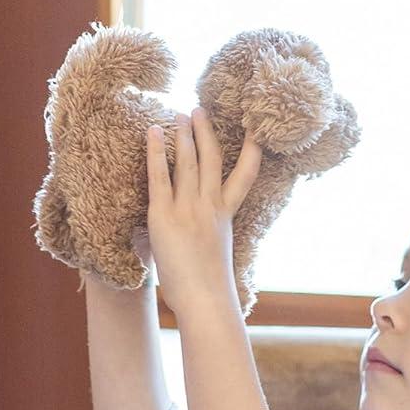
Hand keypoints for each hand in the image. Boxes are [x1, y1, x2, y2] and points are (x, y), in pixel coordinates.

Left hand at [146, 107, 260, 318]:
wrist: (204, 300)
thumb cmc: (209, 289)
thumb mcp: (215, 255)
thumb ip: (209, 236)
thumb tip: (202, 239)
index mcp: (225, 216)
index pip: (244, 176)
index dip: (252, 151)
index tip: (256, 128)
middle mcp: (209, 206)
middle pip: (211, 159)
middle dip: (206, 131)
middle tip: (200, 109)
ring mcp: (188, 209)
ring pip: (188, 161)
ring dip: (183, 134)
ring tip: (179, 113)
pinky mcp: (164, 216)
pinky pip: (159, 176)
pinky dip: (157, 152)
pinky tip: (154, 131)